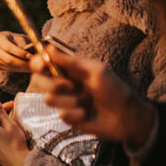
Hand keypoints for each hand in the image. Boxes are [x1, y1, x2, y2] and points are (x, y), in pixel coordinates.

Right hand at [0, 30, 31, 71]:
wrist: (0, 42)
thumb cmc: (12, 38)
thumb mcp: (17, 37)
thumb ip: (23, 44)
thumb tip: (31, 53)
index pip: (9, 48)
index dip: (20, 53)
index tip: (31, 56)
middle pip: (8, 59)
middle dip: (22, 63)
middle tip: (33, 64)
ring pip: (9, 66)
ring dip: (22, 68)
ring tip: (32, 67)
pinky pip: (8, 69)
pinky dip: (18, 69)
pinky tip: (26, 68)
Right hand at [29, 48, 156, 145]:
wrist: (126, 117)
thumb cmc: (115, 90)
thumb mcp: (96, 71)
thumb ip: (71, 62)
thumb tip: (50, 48)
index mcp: (70, 70)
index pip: (44, 63)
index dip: (38, 63)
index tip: (41, 65)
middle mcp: (64, 84)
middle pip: (39, 80)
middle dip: (54, 84)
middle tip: (71, 87)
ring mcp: (65, 101)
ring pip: (49, 99)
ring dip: (69, 101)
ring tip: (86, 102)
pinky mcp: (68, 117)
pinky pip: (61, 115)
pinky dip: (76, 114)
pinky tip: (87, 114)